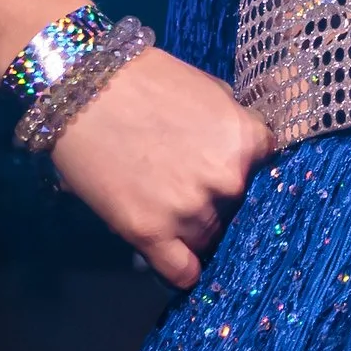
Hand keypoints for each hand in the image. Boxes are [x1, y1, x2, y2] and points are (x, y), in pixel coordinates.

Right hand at [49, 46, 271, 287]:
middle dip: (219, 202)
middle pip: (238, 210)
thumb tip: (247, 150)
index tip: (229, 177)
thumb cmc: (147, 79)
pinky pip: (182, 272)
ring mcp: (189, 211)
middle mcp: (227, 182)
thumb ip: (234, 126)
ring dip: (195, 230)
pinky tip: (176, 259)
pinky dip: (182, 270)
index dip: (247, 175)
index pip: (267, 176)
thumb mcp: (209, 90)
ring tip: (169, 211)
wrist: (83, 87)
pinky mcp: (150, 233)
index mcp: (247, 143)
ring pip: (209, 239)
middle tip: (191, 188)